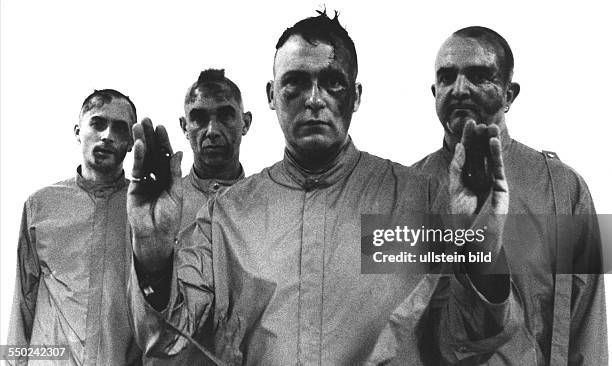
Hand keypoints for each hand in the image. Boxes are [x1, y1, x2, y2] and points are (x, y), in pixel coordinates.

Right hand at [128, 118, 182, 272]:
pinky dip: (137, 157)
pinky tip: (138, 145)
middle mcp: (156, 176)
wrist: (156, 235)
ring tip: (138, 125)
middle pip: (152, 153)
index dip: (163, 142)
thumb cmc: (168, 217)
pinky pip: (137, 169)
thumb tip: (178, 152)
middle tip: (146, 119)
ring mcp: (144, 181)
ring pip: (143, 158)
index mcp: (168, 177)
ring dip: (141, 142)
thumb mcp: (175, 193)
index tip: (161, 127)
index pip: (165, 156)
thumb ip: (174, 173)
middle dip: (149, 137)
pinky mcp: (134, 187)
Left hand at [449, 120, 508, 273]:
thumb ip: (457, 168)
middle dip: (479, 138)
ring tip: (490, 126)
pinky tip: (493, 141)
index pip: (467, 154)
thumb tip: (460, 147)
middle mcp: (479, 178)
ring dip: (490, 142)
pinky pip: (498, 168)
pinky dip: (496, 154)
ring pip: (490, 158)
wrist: (473, 239)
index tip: (468, 122)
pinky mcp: (501, 188)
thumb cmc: (462, 218)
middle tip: (479, 120)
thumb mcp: (455, 189)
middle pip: (479, 153)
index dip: (468, 139)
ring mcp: (491, 182)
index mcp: (466, 178)